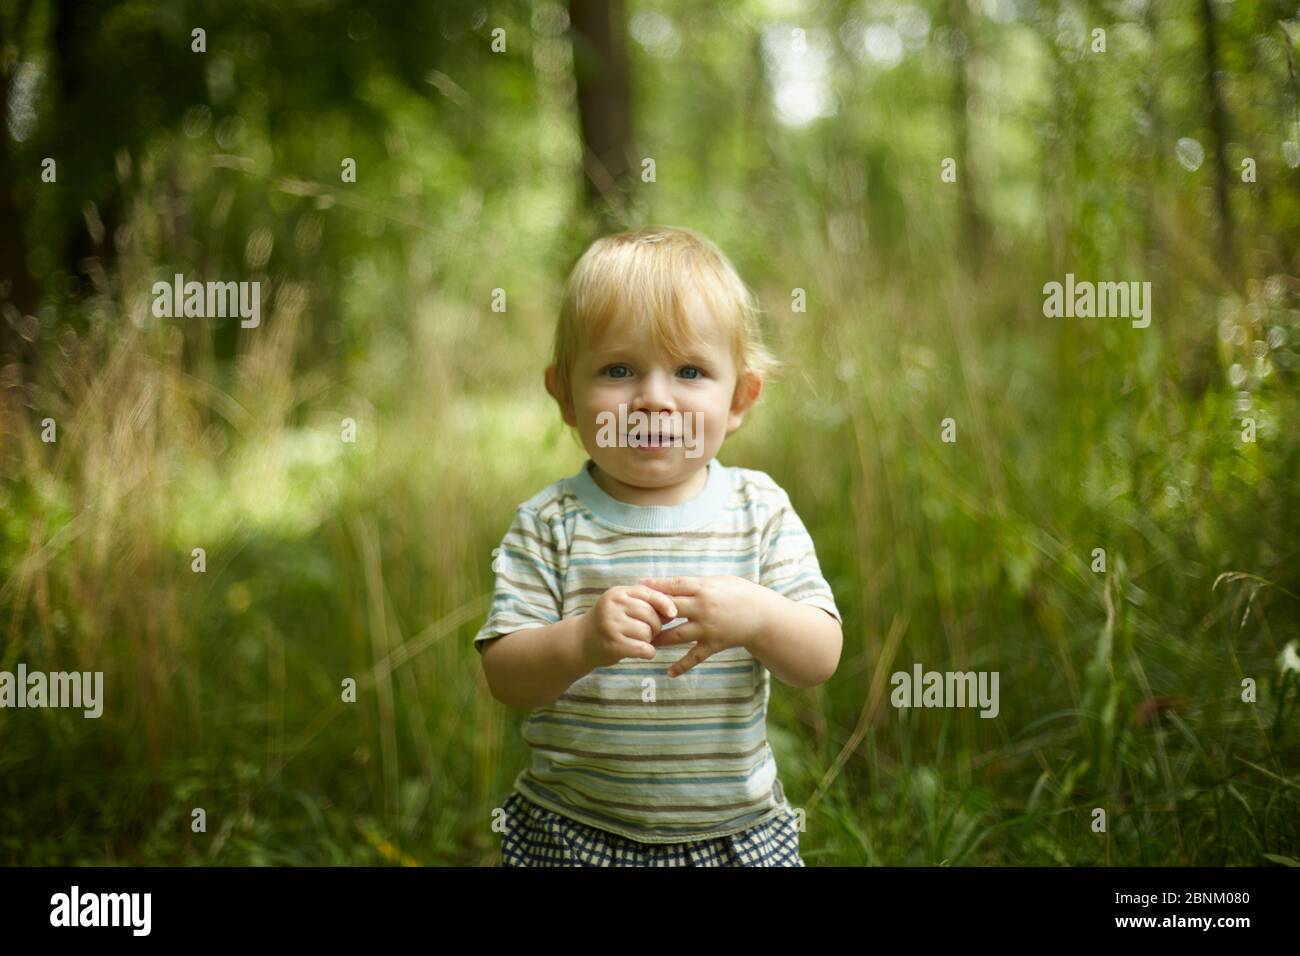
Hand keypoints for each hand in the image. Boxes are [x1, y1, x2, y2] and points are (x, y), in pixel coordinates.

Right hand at [579, 585, 678, 668]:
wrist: (581, 641)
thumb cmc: (609, 622)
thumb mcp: (622, 605)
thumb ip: (644, 603)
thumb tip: (672, 612)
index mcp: (617, 593)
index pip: (648, 593)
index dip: (664, 603)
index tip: (673, 614)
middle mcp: (613, 606)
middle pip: (650, 615)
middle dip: (656, 626)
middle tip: (648, 632)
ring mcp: (611, 625)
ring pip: (647, 632)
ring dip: (649, 640)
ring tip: (638, 640)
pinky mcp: (613, 645)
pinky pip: (643, 648)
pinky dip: (648, 652)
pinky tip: (644, 652)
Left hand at [637, 575, 775, 677]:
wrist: (763, 616)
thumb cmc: (740, 594)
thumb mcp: (719, 582)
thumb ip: (695, 584)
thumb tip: (669, 584)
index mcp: (704, 589)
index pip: (674, 586)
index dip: (655, 586)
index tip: (638, 587)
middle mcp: (703, 608)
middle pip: (670, 610)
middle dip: (651, 613)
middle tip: (633, 616)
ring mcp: (708, 628)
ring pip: (676, 635)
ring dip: (658, 639)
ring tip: (642, 642)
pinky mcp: (714, 644)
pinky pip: (694, 657)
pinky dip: (681, 666)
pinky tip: (668, 672)